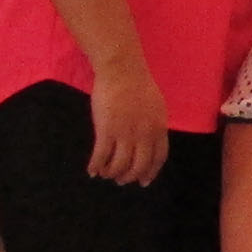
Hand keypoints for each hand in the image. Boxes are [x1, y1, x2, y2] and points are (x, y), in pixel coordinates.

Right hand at [87, 63, 170, 186]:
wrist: (121, 70)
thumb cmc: (138, 83)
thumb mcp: (156, 106)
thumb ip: (154, 124)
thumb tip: (150, 138)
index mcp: (159, 128)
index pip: (158, 158)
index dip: (150, 172)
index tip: (144, 181)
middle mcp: (144, 135)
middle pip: (139, 165)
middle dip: (129, 176)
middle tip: (121, 181)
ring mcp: (125, 134)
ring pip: (119, 165)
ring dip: (112, 173)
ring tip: (106, 174)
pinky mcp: (106, 131)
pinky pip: (101, 155)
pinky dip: (96, 166)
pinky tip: (92, 171)